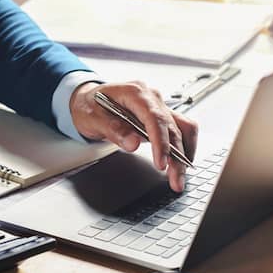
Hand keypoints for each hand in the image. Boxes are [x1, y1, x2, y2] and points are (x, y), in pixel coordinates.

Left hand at [70, 82, 197, 191]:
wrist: (88, 100)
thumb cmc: (89, 106)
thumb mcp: (92, 117)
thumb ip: (113, 129)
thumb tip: (133, 143)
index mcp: (135, 93)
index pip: (155, 118)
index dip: (161, 142)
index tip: (161, 163)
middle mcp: (151, 98)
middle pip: (172, 127)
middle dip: (176, 156)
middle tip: (175, 180)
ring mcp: (158, 106)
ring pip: (182, 128)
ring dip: (184, 153)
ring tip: (179, 176)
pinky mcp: (160, 117)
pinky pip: (180, 130)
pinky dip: (183, 147)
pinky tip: (179, 163)